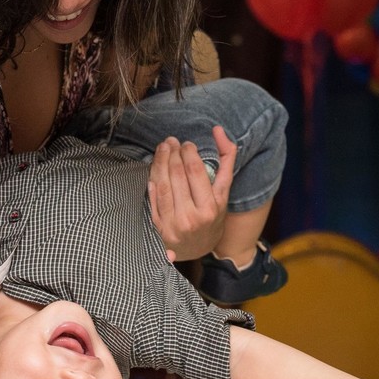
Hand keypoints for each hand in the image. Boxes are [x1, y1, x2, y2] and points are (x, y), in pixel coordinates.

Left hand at [147, 125, 235, 260]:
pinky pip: (152, 200)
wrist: (199, 247)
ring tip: (162, 148)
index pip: (195, 171)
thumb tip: (217, 130)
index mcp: (211, 207)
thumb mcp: (224, 191)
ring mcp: (173, 224)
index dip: (188, 152)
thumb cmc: (213, 215)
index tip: (186, 144)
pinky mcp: (159, 229)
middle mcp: (192, 217)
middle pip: (177, 175)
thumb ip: (226, 159)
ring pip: (162, 185)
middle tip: (170, 141)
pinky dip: (151, 182)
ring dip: (159, 162)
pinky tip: (153, 168)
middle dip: (172, 153)